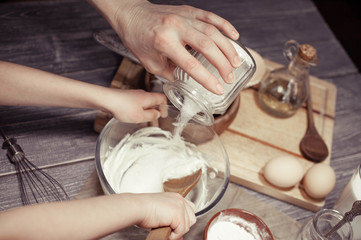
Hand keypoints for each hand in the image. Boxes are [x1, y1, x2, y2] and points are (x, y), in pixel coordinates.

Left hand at [89, 0, 240, 94]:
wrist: (130, 14)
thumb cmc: (137, 39)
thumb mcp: (150, 63)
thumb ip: (170, 73)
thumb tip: (187, 82)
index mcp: (164, 43)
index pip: (191, 65)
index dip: (207, 79)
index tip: (218, 89)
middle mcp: (176, 27)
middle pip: (207, 47)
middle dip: (222, 64)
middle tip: (229, 78)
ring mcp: (184, 17)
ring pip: (213, 32)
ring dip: (227, 48)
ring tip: (236, 63)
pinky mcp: (188, 10)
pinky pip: (211, 16)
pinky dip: (225, 26)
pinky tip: (235, 36)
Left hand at [102, 88, 166, 122]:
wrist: (106, 100)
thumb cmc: (122, 107)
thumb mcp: (140, 116)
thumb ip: (151, 115)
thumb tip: (157, 114)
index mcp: (148, 97)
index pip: (162, 98)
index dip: (165, 107)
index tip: (163, 115)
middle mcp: (142, 94)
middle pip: (153, 102)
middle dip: (154, 113)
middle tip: (154, 123)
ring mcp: (134, 95)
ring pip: (144, 104)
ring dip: (145, 113)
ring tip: (143, 123)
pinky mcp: (126, 98)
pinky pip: (136, 105)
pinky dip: (137, 112)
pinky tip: (133, 119)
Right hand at [135, 192, 195, 239]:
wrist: (138, 207)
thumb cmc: (143, 209)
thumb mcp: (161, 213)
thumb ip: (171, 220)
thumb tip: (178, 235)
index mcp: (175, 197)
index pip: (189, 210)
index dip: (184, 220)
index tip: (175, 226)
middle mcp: (180, 200)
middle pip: (191, 218)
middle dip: (182, 226)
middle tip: (171, 230)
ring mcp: (180, 207)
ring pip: (187, 226)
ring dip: (177, 232)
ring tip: (166, 231)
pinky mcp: (178, 215)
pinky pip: (181, 231)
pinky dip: (173, 236)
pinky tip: (164, 231)